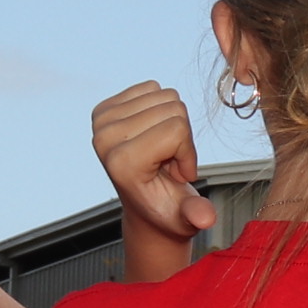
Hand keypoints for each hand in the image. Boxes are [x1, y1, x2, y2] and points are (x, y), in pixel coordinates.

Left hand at [92, 81, 216, 248]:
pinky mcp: (106, 107)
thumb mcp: (185, 218)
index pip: (177, 128)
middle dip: (181, 136)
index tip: (178, 174)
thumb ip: (195, 215)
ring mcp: (102, 120)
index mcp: (122, 163)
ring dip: (172, 123)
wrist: (145, 205)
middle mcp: (105, 138)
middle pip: (174, 107)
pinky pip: (153, 88)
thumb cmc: (166, 208)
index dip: (188, 152)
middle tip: (168, 162)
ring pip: (166, 95)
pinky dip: (161, 110)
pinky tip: (154, 136)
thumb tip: (205, 219)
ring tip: (161, 151)